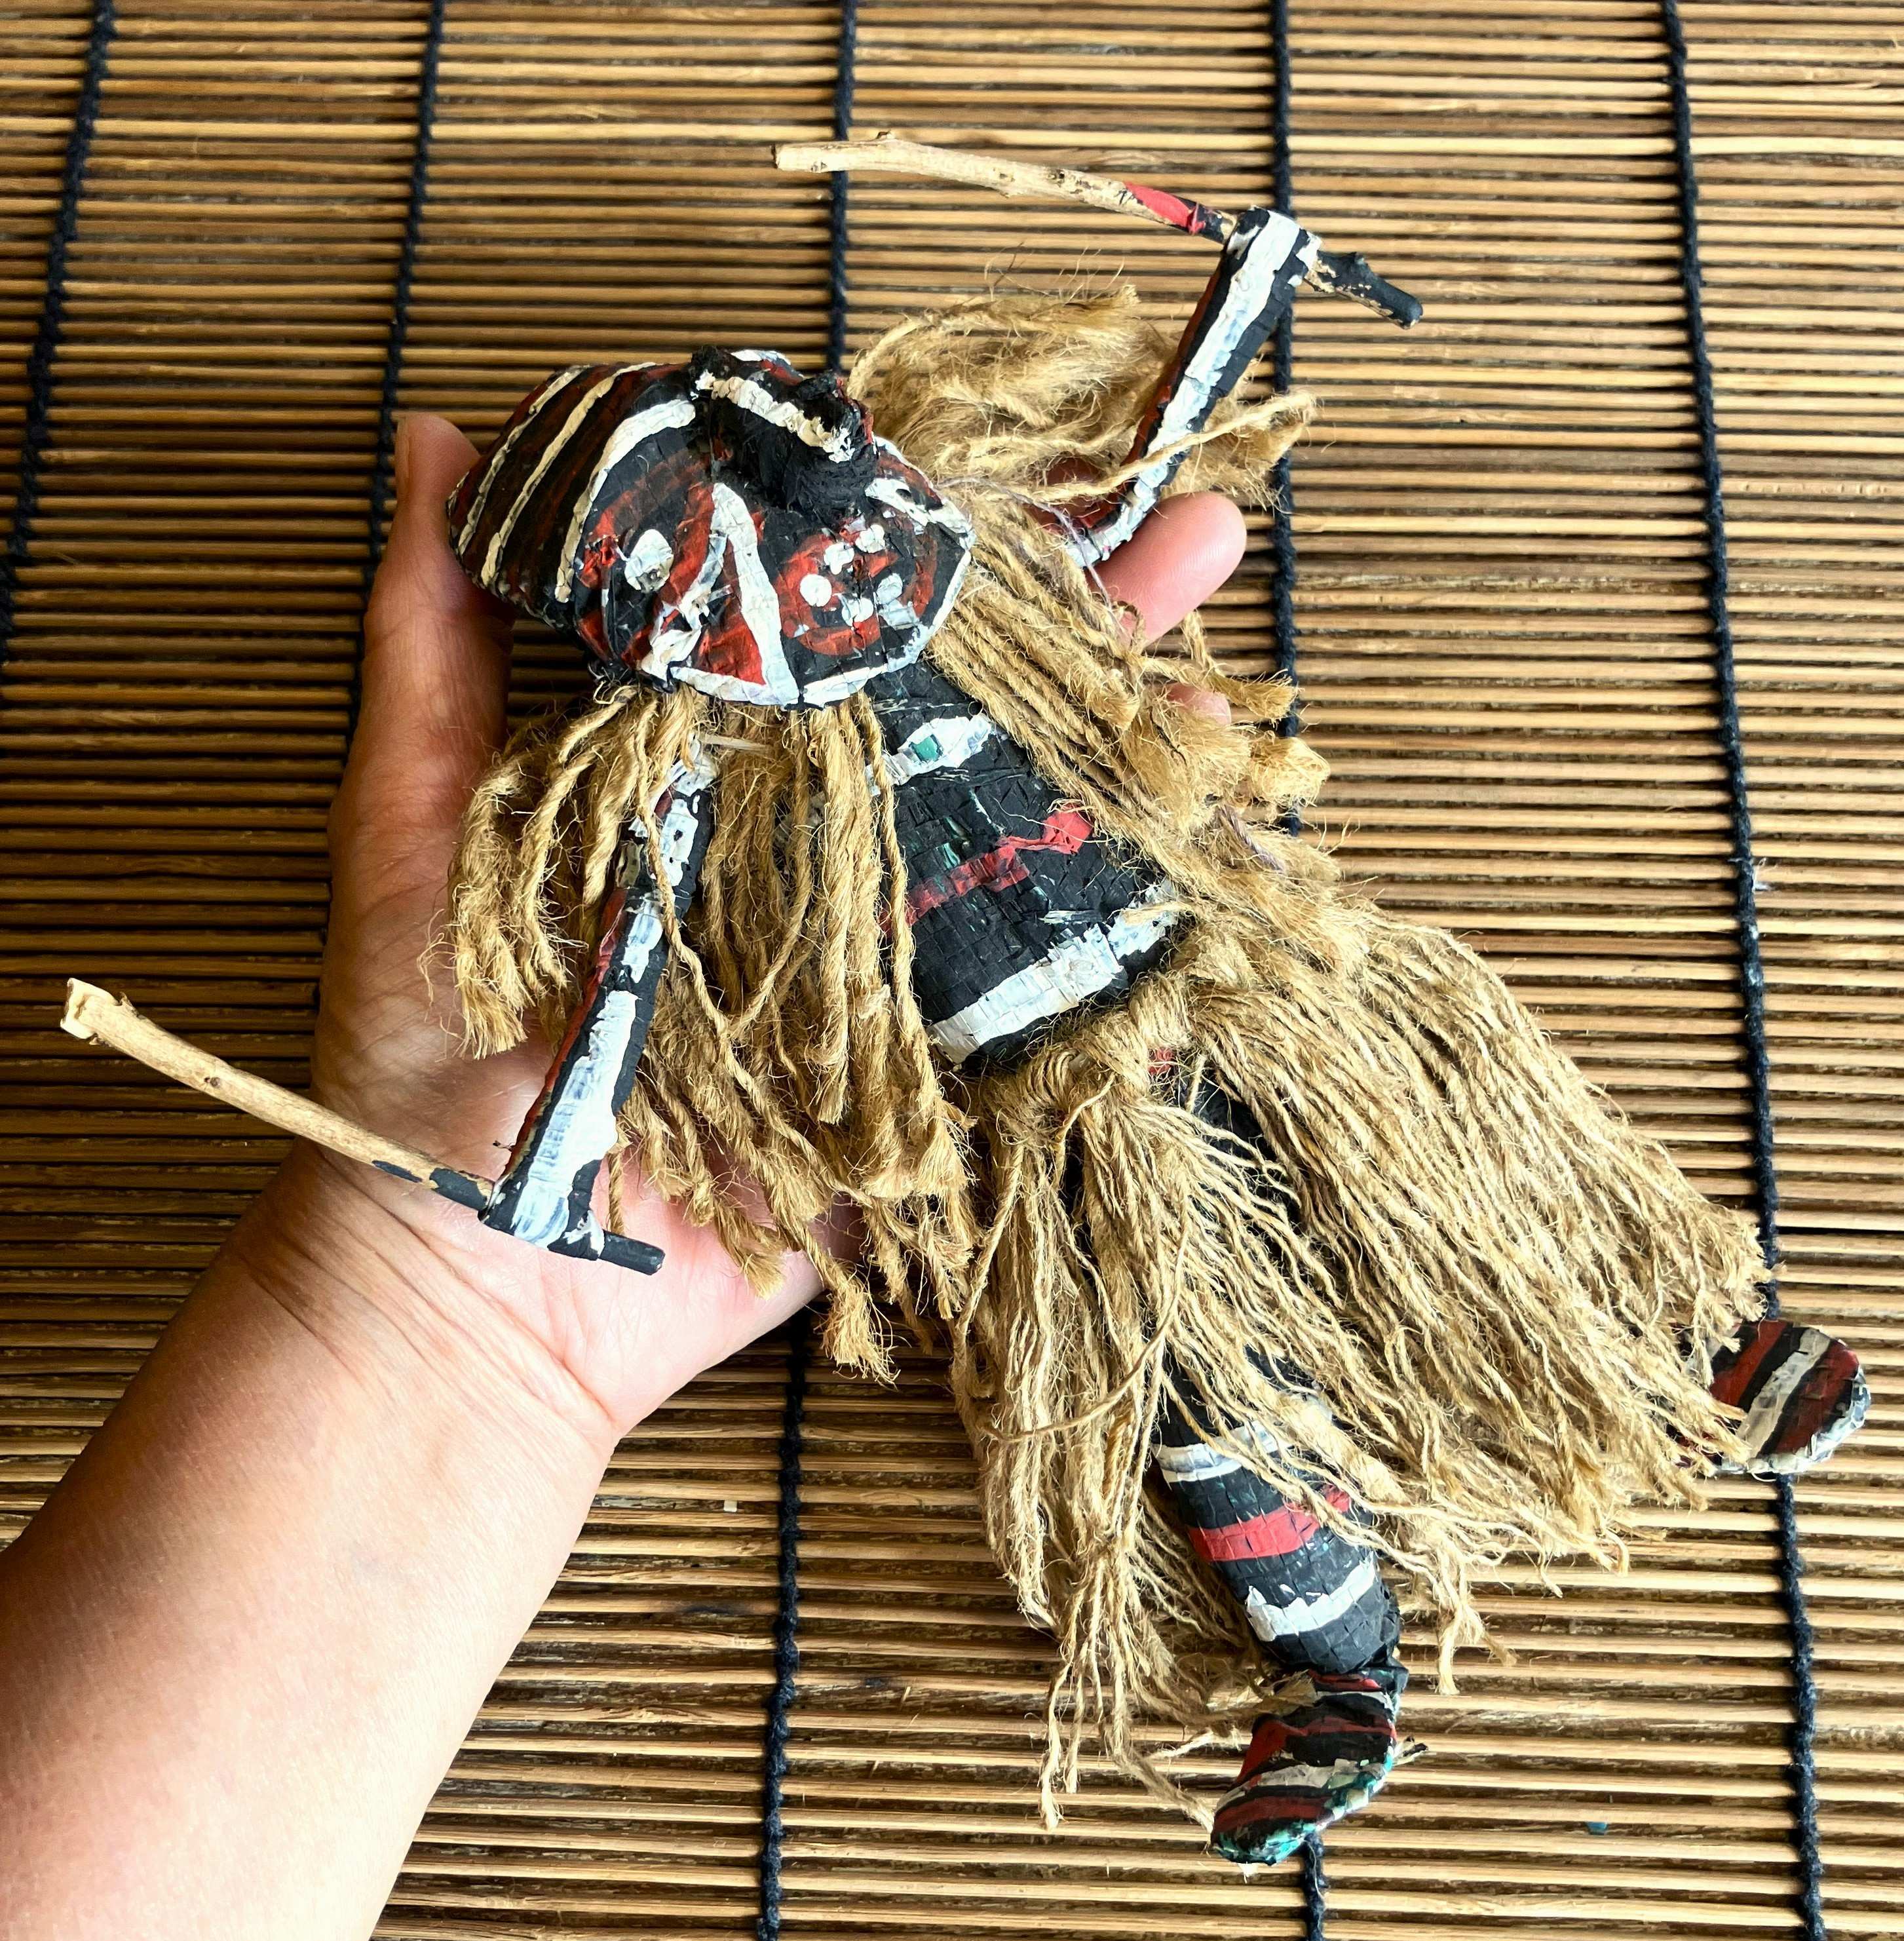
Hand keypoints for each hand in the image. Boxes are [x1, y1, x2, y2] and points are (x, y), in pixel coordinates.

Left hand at [244, 414, 1250, 1440]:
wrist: (484, 1279)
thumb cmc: (428, 1051)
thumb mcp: (417, 820)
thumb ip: (435, 643)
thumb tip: (437, 439)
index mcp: (720, 777)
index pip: (847, 635)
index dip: (934, 553)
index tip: (1012, 469)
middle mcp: (821, 858)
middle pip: (973, 720)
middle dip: (1090, 632)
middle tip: (1194, 532)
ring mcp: (885, 972)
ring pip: (1031, 851)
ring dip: (1139, 781)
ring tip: (1228, 708)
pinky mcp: (922, 1088)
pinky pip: (1042, 1018)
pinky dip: (1129, 976)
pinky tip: (1211, 906)